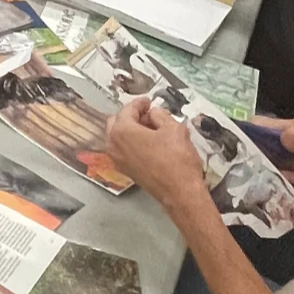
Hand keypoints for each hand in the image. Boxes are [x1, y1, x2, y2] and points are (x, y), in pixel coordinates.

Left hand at [106, 97, 212, 219]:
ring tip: (153, 127)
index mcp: (122, 131)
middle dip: (132, 115)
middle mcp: (113, 145)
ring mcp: (117, 159)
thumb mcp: (174, 129)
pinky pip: (124, 149)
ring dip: (132, 129)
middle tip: (150, 114)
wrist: (180, 191)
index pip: (127, 110)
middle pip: (117, 123)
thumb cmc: (177, 158)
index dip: (139, 103)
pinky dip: (133, 142)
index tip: (148, 101)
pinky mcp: (125, 170)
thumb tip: (153, 113)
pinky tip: (150, 142)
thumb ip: (160, 115)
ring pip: (119, 137)